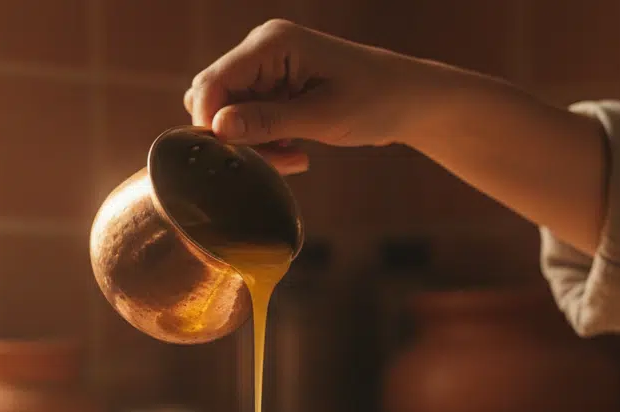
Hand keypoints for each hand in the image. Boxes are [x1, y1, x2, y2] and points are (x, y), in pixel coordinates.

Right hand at [184, 19, 428, 172]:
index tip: (230, 158)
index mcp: (272, 43)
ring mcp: (267, 67)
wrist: (409, 99)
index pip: (212, 81)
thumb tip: (217, 128)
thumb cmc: (376, 100)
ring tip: (292, 158)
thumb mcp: (322, 117)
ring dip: (254, 144)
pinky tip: (294, 151)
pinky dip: (265, 141)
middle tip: (275, 161)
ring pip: (230, 114)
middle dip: (236, 137)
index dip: (209, 122)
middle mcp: (262, 48)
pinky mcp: (274, 85)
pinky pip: (249, 118)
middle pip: (216, 98)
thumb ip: (267, 121)